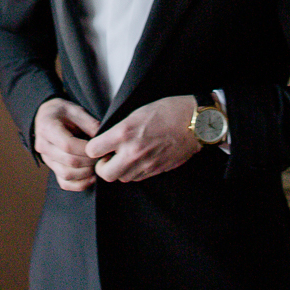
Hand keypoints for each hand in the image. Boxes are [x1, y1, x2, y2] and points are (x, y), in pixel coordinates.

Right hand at [35, 98, 100, 190]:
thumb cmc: (61, 112)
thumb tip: (103, 139)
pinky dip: (79, 184)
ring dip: (86, 173)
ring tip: (98, 165)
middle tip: (103, 157)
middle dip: (90, 161)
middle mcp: (43, 146)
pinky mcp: (52, 168)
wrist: (46, 117)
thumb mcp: (75, 109)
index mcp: (47, 128)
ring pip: (67, 175)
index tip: (100, 148)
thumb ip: (89, 123)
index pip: (68, 145)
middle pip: (69, 162)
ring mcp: (46, 159)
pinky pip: (64, 183)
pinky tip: (91, 177)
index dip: (87, 150)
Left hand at [85, 95, 200, 183]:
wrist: (196, 122)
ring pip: (122, 178)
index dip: (93, 148)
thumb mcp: (136, 112)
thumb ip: (119, 129)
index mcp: (124, 133)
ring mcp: (145, 163)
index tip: (97, 146)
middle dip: (103, 166)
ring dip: (119, 170)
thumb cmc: (168, 111)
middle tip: (108, 157)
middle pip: (105, 173)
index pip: (93, 150)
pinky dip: (134, 172)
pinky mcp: (157, 170)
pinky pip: (137, 178)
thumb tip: (106, 140)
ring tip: (125, 157)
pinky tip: (139, 160)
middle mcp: (132, 151)